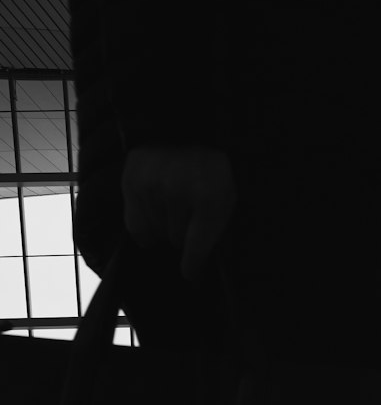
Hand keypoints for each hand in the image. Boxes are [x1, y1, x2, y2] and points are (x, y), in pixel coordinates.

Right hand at [122, 145, 236, 281]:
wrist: (181, 129)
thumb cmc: (209, 172)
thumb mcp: (225, 199)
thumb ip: (214, 230)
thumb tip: (195, 267)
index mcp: (209, 200)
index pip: (196, 248)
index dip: (193, 266)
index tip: (190, 274)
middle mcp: (179, 195)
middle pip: (175, 240)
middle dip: (181, 235)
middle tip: (186, 217)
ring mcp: (152, 188)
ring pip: (154, 234)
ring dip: (162, 228)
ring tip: (170, 207)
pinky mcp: (131, 184)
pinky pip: (134, 225)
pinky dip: (144, 224)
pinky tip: (153, 211)